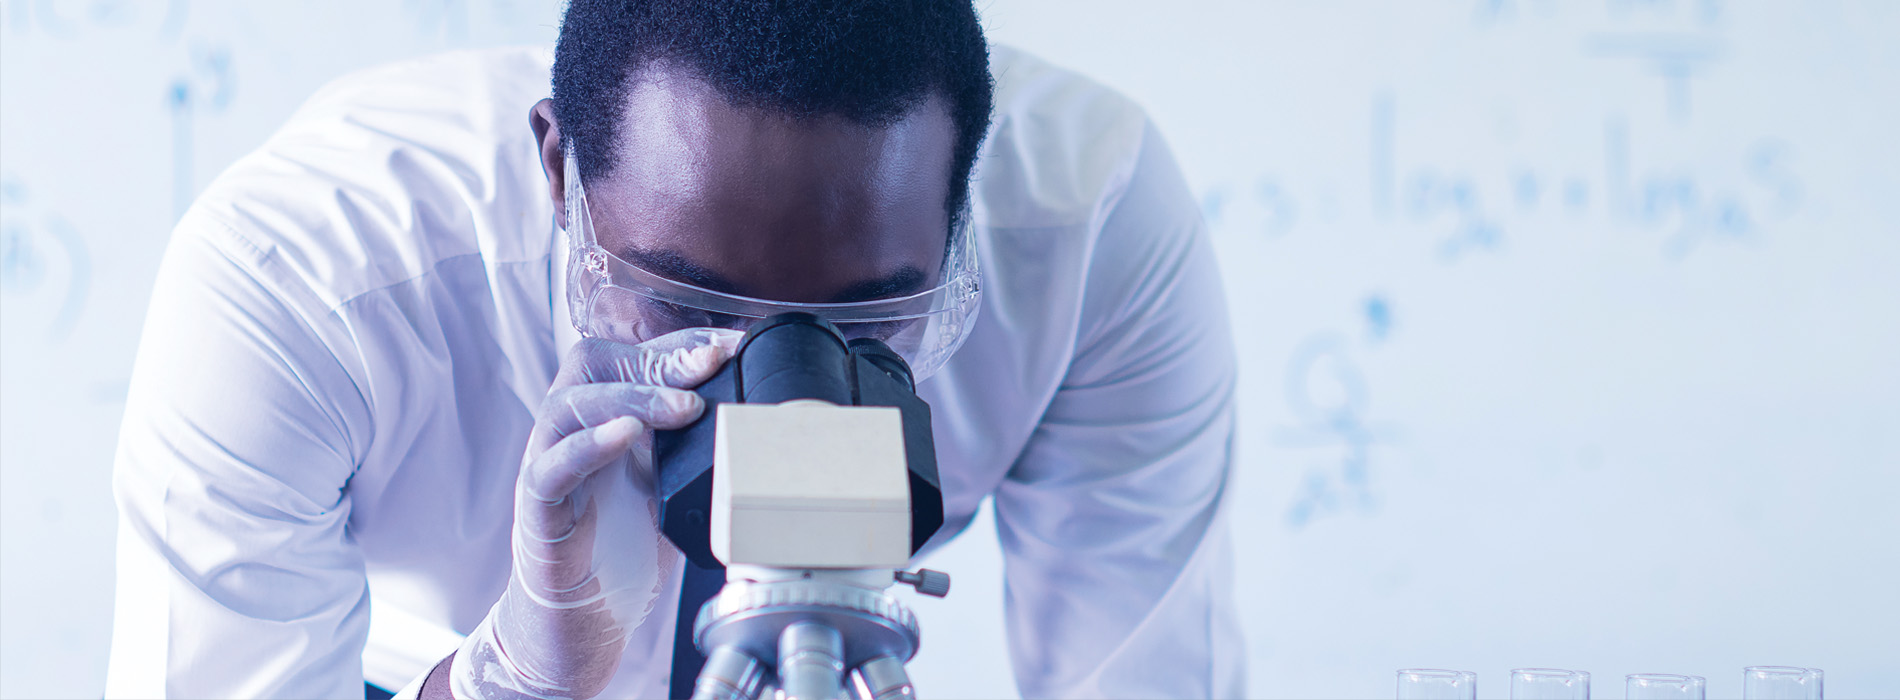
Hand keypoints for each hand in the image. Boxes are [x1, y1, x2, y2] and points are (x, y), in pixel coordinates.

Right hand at [449, 328, 741, 699]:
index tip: (730, 343)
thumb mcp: (673, 485)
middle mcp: (571, 433)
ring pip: (572, 406)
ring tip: (684, 406)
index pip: (633, 356)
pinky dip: (587, 446)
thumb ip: (697, 447)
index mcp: (604, 419)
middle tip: (711, 362)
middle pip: (595, 363)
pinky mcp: (537, 509)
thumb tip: (758, 418)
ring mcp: (548, 466)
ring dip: (633, 396)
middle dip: (658, 356)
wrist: (578, 626)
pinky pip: (551, 467)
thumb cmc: (623, 550)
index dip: (679, 343)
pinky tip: (624, 435)